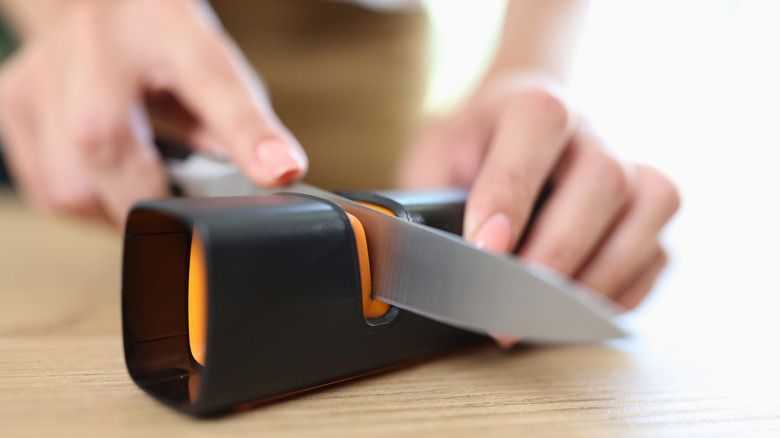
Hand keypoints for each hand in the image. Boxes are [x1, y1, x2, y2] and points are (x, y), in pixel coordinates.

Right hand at [0, 0, 306, 225]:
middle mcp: (95, 43)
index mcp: (166, 26)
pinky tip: (107, 180)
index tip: (279, 170)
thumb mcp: (214, 67)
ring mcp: (43, 73)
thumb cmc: (161, 43)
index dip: (247, 134)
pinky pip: (48, 191)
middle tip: (181, 213)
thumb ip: (239, 123)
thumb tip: (264, 180)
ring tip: (142, 185)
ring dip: (115, 208)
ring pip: (71, 187)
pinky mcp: (11, 104)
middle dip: (153, 202)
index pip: (212, 82)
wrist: (96, 6)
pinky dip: (86, 202)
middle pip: (110, 150)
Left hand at [399, 73, 679, 343]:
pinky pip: (657, 252)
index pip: (538, 125)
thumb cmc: (469, 150)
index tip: (484, 247)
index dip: (513, 190)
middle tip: (510, 305)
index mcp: (532, 104)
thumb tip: (425, 256)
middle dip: (557, 251)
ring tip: (542, 317)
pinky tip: (575, 313)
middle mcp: (589, 132)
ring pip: (648, 209)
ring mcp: (628, 168)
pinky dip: (621, 291)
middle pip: (603, 177)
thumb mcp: (434, 159)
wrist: (509, 128)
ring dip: (597, 275)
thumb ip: (430, 196)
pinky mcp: (647, 213)